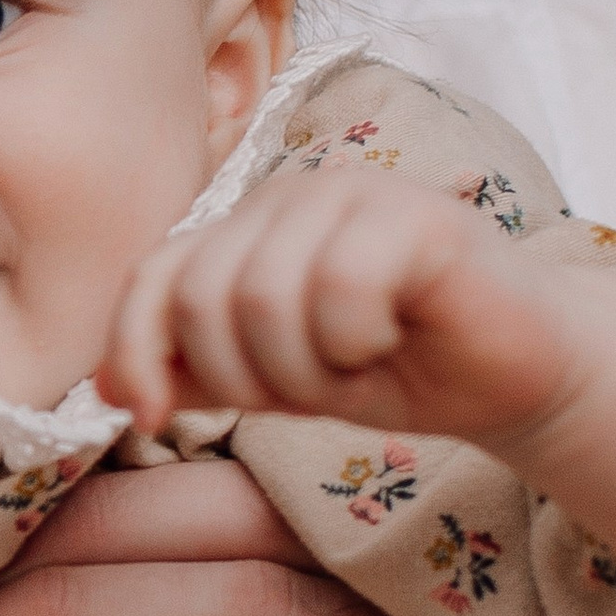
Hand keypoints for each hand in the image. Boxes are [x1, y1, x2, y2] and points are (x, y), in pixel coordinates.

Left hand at [102, 171, 572, 445]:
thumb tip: (109, 389)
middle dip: (243, 375)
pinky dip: (358, 340)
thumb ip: (194, 372)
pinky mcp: (414, 211)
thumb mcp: (272, 381)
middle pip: (202, 294)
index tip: (150, 422)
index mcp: (245, 231)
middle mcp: (288, 197)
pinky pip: (340, 286)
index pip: (152, 277)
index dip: (133, 351)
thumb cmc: (393, 369)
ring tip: (355, 364)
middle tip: (306, 394)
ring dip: (307, 367)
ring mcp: (351, 193)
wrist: (507, 375)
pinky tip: (393, 337)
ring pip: (264, 295)